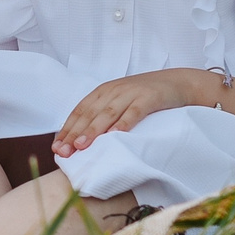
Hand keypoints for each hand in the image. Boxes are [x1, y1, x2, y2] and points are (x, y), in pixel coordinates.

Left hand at [53, 68, 221, 156]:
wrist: (177, 82)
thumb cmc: (145, 96)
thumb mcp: (120, 102)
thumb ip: (103, 115)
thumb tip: (82, 140)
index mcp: (103, 92)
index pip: (80, 111)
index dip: (67, 129)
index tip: (57, 148)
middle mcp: (113, 91)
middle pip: (89, 114)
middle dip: (74, 133)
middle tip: (63, 152)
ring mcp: (130, 93)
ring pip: (107, 113)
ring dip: (93, 130)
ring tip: (81, 146)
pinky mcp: (148, 98)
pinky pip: (134, 112)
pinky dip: (123, 124)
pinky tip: (115, 136)